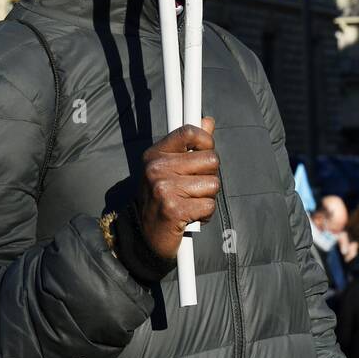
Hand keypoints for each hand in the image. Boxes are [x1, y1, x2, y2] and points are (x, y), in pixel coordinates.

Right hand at [137, 118, 219, 260]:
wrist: (145, 237)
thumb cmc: (162, 199)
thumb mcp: (170, 168)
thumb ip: (191, 144)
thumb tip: (208, 121)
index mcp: (156, 154)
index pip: (188, 131)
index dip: (206, 139)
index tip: (207, 149)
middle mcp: (157, 168)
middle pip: (210, 159)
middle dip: (210, 176)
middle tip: (195, 187)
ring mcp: (164, 188)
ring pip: (213, 184)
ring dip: (208, 197)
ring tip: (191, 203)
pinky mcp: (173, 209)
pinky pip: (209, 205)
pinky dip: (205, 214)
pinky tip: (191, 216)